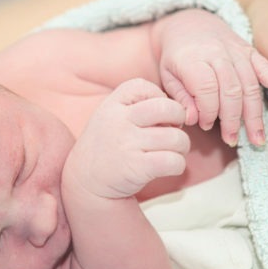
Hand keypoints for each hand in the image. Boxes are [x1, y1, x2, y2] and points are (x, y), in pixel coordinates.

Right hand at [63, 78, 188, 198]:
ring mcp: (127, 144)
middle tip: (172, 131)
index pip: (144, 87)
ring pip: (176, 138)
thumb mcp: (110, 116)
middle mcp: (119, 122)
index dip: (159, 97)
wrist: (85, 182)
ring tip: (172, 151)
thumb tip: (179, 109)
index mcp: (112, 105)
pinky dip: (178, 165)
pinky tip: (168, 166)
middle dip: (179, 119)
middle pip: (167, 108)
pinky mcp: (137, 168)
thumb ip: (136, 105)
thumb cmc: (107, 146)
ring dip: (182, 146)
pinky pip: (173, 161)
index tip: (156, 115)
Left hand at [154, 9, 267, 146]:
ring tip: (257, 138)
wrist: (189, 24)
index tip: (205, 126)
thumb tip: (193, 120)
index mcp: (193, 58)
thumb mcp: (168, 76)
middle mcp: (218, 53)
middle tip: (231, 140)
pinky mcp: (250, 51)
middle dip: (233, 119)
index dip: (208, 111)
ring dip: (254, 114)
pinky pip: (264, 66)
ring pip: (250, 84)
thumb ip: (181, 98)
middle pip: (231, 89)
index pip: (207, 88)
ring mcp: (236, 51)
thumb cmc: (176, 56)